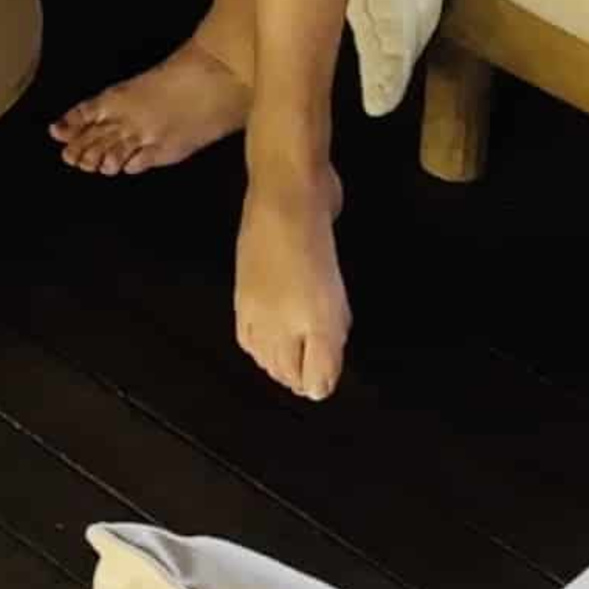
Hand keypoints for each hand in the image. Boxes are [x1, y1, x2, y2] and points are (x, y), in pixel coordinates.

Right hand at [235, 163, 349, 399]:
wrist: (288, 195)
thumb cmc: (308, 260)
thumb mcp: (322, 319)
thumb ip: (320, 360)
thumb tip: (315, 393)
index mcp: (270, 333)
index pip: (290, 374)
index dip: (312, 381)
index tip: (331, 376)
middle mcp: (259, 316)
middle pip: (276, 357)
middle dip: (297, 367)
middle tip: (323, 365)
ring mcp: (257, 287)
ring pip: (271, 329)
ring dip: (287, 343)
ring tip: (307, 346)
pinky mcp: (265, 260)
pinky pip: (273, 298)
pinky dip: (281, 311)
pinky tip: (294, 304)